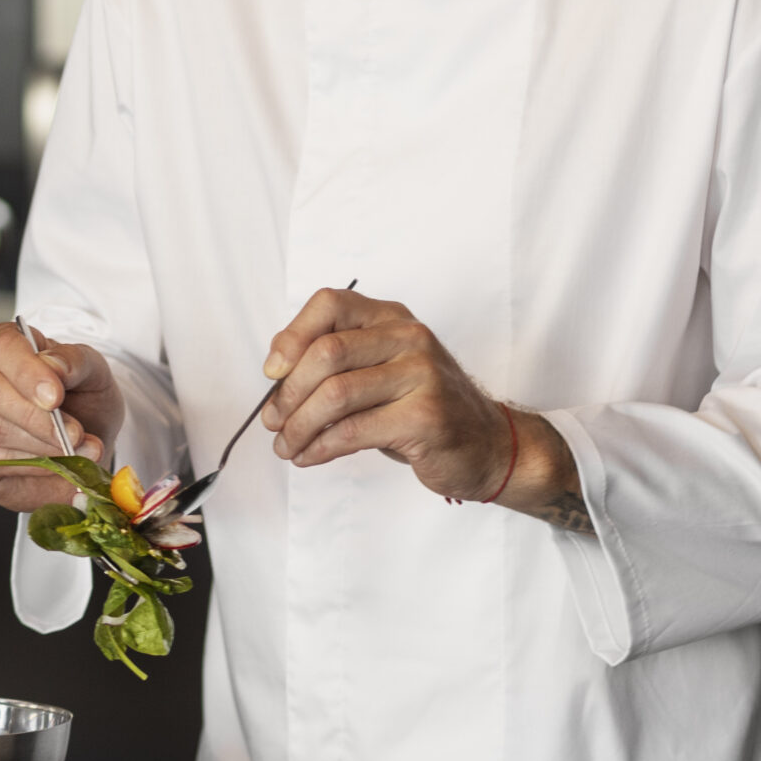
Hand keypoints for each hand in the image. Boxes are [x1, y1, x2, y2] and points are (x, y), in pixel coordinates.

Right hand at [0, 321, 124, 512]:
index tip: (55, 396)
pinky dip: (31, 467)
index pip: (4, 347)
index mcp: (4, 345)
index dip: (28, 372)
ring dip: (44, 446)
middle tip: (75, 434)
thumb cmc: (82, 400)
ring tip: (78, 451)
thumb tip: (55, 365)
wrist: (83, 443)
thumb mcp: (93, 374)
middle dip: (38, 418)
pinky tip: (54, 465)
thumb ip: (76, 362)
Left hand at [260, 287, 580, 523]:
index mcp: (392, 318)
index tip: (271, 372)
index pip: (330, 304)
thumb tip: (275, 368)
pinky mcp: (425, 417)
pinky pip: (353, 431)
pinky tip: (309, 456)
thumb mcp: (381, 370)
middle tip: (273, 421)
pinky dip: (320, 447)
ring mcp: (421, 375)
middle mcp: (409, 338)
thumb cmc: (422, 407)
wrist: (488, 445)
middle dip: (288, 392)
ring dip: (299, 426)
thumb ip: (336, 360)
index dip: (291, 336)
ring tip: (286, 447)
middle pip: (326, 353)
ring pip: (335, 395)